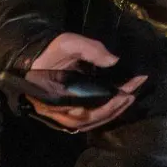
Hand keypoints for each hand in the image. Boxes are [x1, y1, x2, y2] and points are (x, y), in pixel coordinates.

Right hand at [25, 33, 145, 132]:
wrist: (35, 54)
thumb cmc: (50, 50)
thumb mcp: (69, 43)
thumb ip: (91, 50)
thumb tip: (114, 61)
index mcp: (51, 97)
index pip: (80, 111)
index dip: (104, 107)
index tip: (124, 95)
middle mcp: (53, 110)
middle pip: (85, 121)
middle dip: (111, 110)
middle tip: (131, 96)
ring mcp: (57, 113)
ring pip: (86, 122)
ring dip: (109, 113)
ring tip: (128, 99)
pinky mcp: (63, 110)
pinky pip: (84, 119)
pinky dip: (101, 113)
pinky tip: (116, 103)